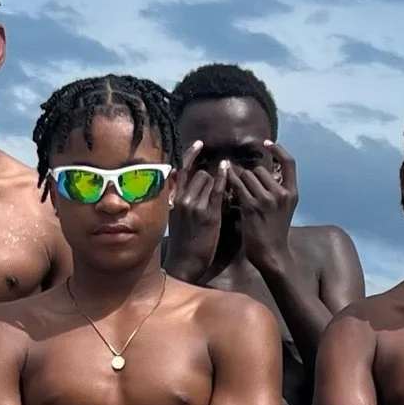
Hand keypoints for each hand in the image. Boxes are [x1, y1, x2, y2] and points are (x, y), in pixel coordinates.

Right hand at [164, 143, 225, 281]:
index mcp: (173, 199)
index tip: (199, 144)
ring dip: (219, 184)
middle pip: (200, 174)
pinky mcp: (209, 214)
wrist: (185, 261)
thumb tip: (180, 180)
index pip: (182, 170)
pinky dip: (224, 179)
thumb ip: (178, 198)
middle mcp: (182, 199)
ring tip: (222, 197)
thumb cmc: (183, 240)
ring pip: (210, 181)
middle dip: (210, 178)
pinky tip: (229, 171)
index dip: (191, 154)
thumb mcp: (175, 216)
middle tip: (215, 190)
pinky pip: (218, 191)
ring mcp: (195, 206)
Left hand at [227, 141, 298, 272]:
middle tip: (242, 185)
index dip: (278, 149)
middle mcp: (282, 193)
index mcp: (292, 192)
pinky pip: (237, 185)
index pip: (289, 162)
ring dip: (239, 180)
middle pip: (260, 169)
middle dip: (249, 174)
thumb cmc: (275, 231)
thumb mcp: (284, 208)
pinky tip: (225, 178)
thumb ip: (278, 190)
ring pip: (247, 175)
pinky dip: (230, 180)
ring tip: (236, 189)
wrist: (272, 253)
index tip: (267, 143)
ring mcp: (267, 199)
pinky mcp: (251, 206)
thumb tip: (264, 172)